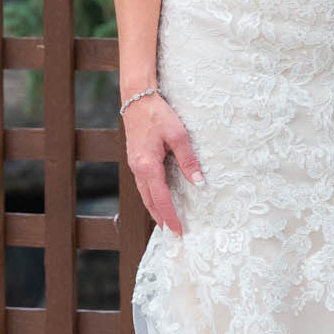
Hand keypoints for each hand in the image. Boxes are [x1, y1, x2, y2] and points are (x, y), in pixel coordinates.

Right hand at [123, 94, 202, 235]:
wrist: (136, 98)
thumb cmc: (158, 114)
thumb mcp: (178, 135)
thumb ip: (188, 160)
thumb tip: (199, 182)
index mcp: (148, 165)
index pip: (161, 199)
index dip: (170, 217)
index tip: (178, 231)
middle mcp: (138, 169)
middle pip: (150, 202)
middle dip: (161, 219)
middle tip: (173, 234)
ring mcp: (134, 165)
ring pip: (144, 195)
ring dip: (154, 210)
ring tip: (165, 223)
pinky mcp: (135, 160)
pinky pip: (142, 185)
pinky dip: (151, 197)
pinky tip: (157, 200)